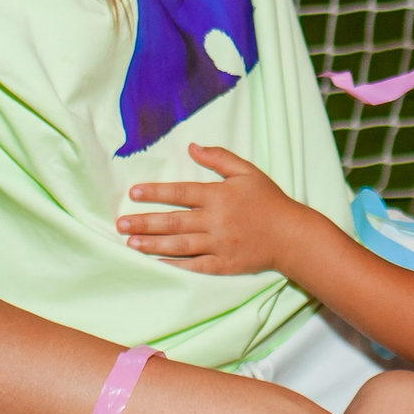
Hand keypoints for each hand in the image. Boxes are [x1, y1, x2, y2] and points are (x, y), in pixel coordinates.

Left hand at [122, 144, 321, 275]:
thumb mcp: (247, 172)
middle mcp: (217, 220)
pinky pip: (196, 266)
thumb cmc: (269, 201)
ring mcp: (220, 245)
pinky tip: (157, 263)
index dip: (156, 192)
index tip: (133, 193)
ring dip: (153, 244)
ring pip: (180, 245)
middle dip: (145, 222)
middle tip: (121, 224)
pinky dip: (176, 266)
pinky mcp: (225, 264)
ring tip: (131, 243)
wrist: (292, 235)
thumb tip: (192, 146)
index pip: (181, 193)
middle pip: (174, 221)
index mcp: (220, 196)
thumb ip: (219, 158)